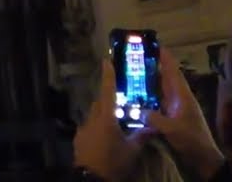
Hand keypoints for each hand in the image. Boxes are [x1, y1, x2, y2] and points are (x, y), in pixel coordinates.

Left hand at [73, 59, 145, 181]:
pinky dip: (96, 127)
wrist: (92, 178)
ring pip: (93, 115)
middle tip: (120, 102)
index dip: (108, 76)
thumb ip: (141, 136)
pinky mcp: (78, 139)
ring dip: (103, 115)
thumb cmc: (114, 161)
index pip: (107, 92)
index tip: (106, 61)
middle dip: (108, 100)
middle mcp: (91, 119)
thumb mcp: (132, 150)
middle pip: (99, 103)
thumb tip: (153, 126)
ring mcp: (83, 129)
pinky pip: (88, 127)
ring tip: (115, 122)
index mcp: (105, 118)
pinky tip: (104, 137)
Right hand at [141, 48, 222, 179]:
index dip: (165, 58)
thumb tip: (138, 110)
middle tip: (137, 57)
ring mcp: (177, 107)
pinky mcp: (173, 116)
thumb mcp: (172, 128)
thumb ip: (154, 118)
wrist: (203, 157)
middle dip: (154, 65)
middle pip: (167, 77)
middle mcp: (180, 98)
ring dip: (151, 80)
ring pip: (162, 88)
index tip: (154, 45)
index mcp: (182, 96)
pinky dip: (150, 95)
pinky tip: (139, 95)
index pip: (173, 71)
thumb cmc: (191, 139)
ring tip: (135, 72)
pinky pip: (159, 100)